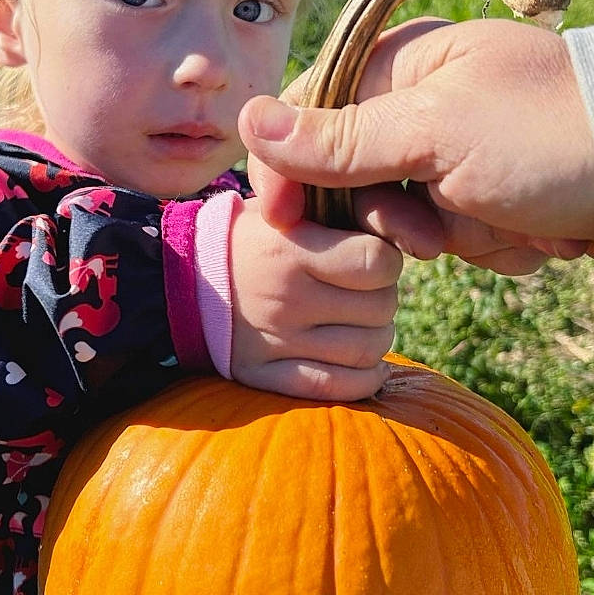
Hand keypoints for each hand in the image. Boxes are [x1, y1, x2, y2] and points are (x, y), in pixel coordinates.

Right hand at [227, 197, 402, 400]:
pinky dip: (363, 379)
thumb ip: (343, 208)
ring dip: (378, 337)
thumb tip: (412, 230)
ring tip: (360, 322)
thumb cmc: (250, 237)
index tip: (374, 258)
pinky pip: (337, 387)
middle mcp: (284, 296)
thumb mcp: (286, 207)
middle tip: (366, 291)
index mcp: (289, 246)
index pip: (377, 262)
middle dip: (384, 298)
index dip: (388, 260)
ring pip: (367, 350)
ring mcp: (275, 341)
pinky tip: (363, 363)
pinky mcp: (264, 375)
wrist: (180, 281)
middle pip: (380, 308)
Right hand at [239, 17, 593, 273]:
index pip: (309, 114)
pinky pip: (451, 233)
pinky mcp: (486, 193)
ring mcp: (456, 150)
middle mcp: (423, 100)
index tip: (282, 224)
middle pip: (352, 175)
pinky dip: (487, 243)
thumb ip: (338, 137)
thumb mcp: (434, 133)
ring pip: (402, 215)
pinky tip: (528, 233)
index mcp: (403, 61)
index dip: (290, 172)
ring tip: (499, 224)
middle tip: (428, 234)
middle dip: (392, 215)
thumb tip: (246, 119)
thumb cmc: (548, 137)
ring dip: (449, 235)